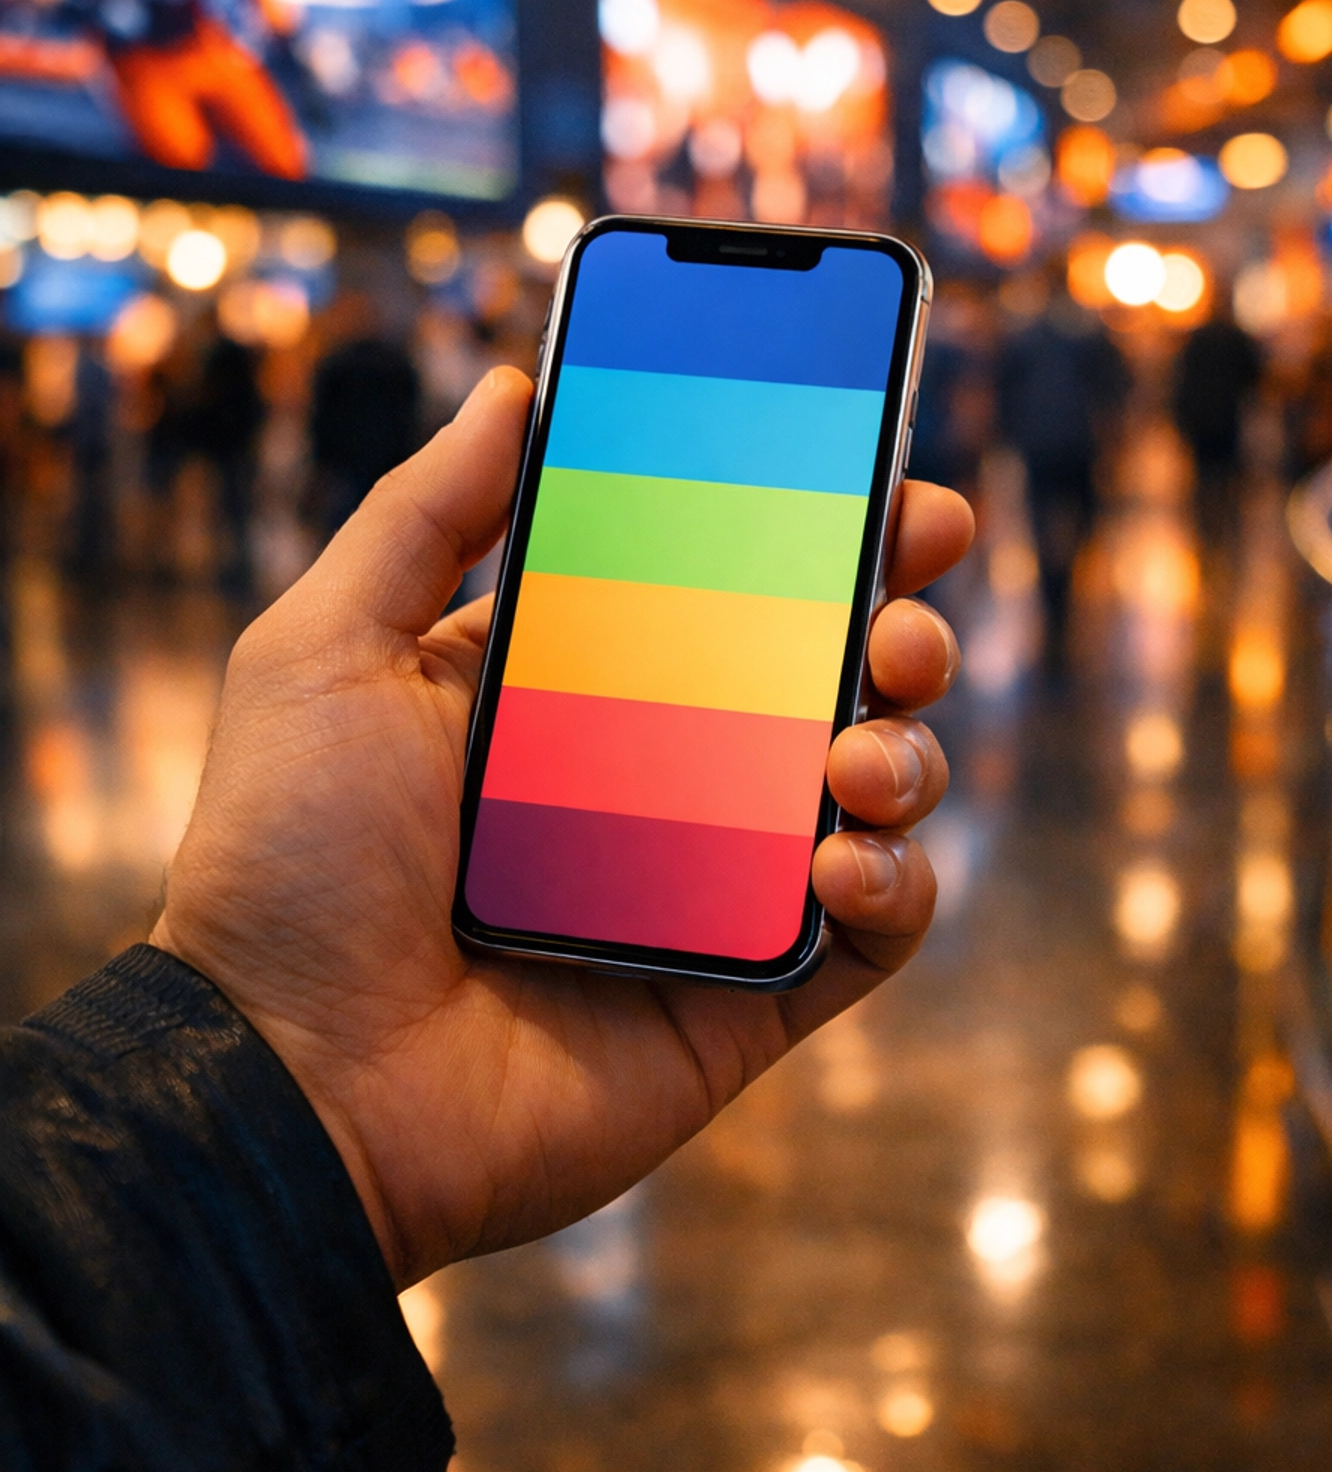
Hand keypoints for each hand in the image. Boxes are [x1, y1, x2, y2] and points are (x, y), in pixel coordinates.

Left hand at [153, 368, 971, 1286]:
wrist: (287, 1086)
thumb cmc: (284, 864)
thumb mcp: (325, 651)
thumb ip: (425, 515)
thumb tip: (511, 385)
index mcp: (575, 688)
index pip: (722, 582)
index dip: (812, 521)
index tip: (875, 468)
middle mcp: (660, 779)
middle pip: (823, 674)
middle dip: (895, 615)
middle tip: (906, 597)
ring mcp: (712, 890)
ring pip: (871, 789)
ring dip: (906, 744)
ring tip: (858, 745)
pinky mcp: (747, 999)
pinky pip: (873, 935)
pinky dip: (894, 884)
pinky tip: (837, 859)